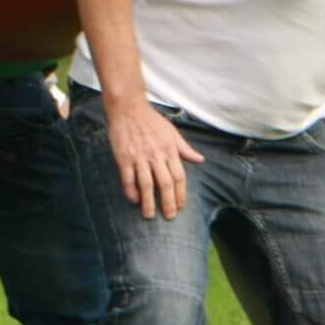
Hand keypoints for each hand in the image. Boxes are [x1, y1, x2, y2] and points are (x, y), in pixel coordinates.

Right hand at [111, 99, 204, 219]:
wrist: (128, 108)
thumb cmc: (151, 120)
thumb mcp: (172, 133)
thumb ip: (185, 149)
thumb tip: (200, 160)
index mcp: (169, 150)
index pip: (179, 176)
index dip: (180, 194)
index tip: (180, 206)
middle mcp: (156, 155)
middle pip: (165, 183)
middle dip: (168, 202)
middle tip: (168, 216)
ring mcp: (139, 157)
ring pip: (146, 184)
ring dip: (148, 201)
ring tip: (149, 215)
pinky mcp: (124, 157)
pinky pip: (128, 178)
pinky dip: (131, 191)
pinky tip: (134, 200)